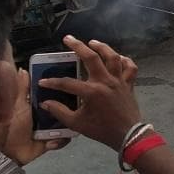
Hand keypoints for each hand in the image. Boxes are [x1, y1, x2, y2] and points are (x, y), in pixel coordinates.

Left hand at [2, 69, 69, 165]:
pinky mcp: (53, 139)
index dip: (60, 87)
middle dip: (71, 104)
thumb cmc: (11, 125)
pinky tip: (55, 140)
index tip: (70, 81)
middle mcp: (45, 113)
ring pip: (67, 120)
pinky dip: (62, 139)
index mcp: (36, 103)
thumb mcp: (16, 103)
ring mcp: (50, 127)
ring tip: (69, 123)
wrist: (10, 153)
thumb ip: (21, 87)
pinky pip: (64, 137)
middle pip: (63, 105)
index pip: (51, 92)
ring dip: (68, 123)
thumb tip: (22, 69)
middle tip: (77, 102)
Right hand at [39, 35, 141, 150]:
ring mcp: (119, 80)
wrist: (128, 135)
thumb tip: (46, 103)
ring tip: (92, 42)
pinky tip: (118, 57)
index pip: (67, 83)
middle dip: (78, 46)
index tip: (43, 81)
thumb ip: (60, 112)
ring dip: (103, 47)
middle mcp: (106, 82)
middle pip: (92, 58)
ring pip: (113, 57)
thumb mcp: (77, 124)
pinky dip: (125, 60)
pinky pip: (130, 67)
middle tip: (68, 38)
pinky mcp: (129, 83)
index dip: (53, 82)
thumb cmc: (101, 130)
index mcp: (92, 92)